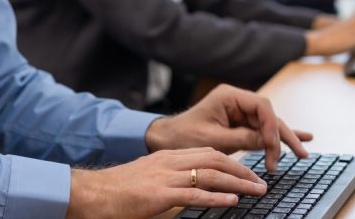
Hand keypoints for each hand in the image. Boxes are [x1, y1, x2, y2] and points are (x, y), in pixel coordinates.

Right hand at [65, 147, 266, 218]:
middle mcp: (170, 162)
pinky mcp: (160, 194)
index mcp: (168, 157)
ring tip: (257, 191)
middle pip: (215, 160)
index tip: (249, 173)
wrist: (92, 192)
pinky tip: (233, 201)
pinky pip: (194, 195)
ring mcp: (165, 177)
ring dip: (238, 183)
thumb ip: (171, 180)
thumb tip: (192, 190)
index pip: (208, 153)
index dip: (233, 161)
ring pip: (210, 175)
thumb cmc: (118, 189)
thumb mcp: (149, 178)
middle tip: (262, 183)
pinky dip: (216, 198)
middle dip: (242, 170)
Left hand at [144, 84, 311, 165]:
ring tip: (303, 154)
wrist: (168, 139)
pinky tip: (301, 139)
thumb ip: (242, 139)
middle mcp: (237, 101)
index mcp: (228, 96)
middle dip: (283, 135)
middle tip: (299, 154)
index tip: (272, 146)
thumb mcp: (213, 140)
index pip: (261, 105)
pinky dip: (278, 137)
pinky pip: (263, 130)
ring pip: (269, 125)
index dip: (271, 125)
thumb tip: (268, 143)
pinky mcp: (240, 124)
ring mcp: (239, 112)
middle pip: (269, 115)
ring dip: (283, 140)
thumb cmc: (184, 136)